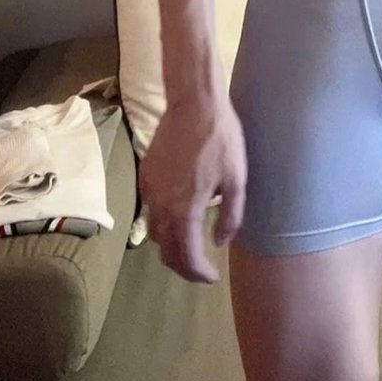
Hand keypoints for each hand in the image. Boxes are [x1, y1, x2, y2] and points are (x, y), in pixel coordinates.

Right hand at [139, 91, 246, 282]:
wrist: (194, 103)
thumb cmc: (221, 138)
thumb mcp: (236, 178)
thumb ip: (230, 215)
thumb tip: (219, 242)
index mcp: (185, 209)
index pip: (187, 257)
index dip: (199, 273)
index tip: (212, 277)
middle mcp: (161, 205)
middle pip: (166, 251)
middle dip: (183, 266)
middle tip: (201, 267)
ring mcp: (149, 190)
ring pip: (154, 233)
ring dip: (170, 246)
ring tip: (190, 244)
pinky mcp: (145, 175)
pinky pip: (150, 210)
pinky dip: (162, 223)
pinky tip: (179, 215)